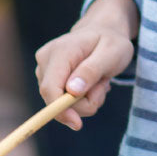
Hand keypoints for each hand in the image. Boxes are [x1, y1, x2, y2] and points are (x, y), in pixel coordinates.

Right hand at [34, 0, 136, 130]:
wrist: (104, 32)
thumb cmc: (111, 41)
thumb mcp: (112, 53)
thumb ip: (92, 70)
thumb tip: (72, 91)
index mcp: (61, 51)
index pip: (50, 88)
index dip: (60, 110)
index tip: (77, 124)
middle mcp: (46, 59)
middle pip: (55, 99)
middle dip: (83, 102)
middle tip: (103, 86)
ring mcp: (44, 68)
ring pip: (60, 103)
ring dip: (85, 100)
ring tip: (98, 80)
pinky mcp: (47, 77)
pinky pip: (62, 101)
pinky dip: (80, 98)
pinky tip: (90, 83)